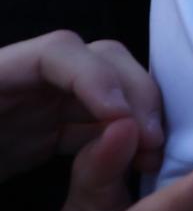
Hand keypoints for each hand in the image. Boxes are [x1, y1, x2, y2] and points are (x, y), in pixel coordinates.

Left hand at [0, 31, 162, 180]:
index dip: (98, 76)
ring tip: (151, 152)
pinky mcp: (46, 129)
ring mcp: (38, 103)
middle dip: (134, 94)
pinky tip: (136, 159)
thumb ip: (25, 148)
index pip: (57, 52)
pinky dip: (122, 137)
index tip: (122, 119)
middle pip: (98, 60)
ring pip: (108, 88)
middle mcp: (23, 79)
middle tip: (152, 139)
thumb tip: (118, 130)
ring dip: (138, 116)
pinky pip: (95, 122)